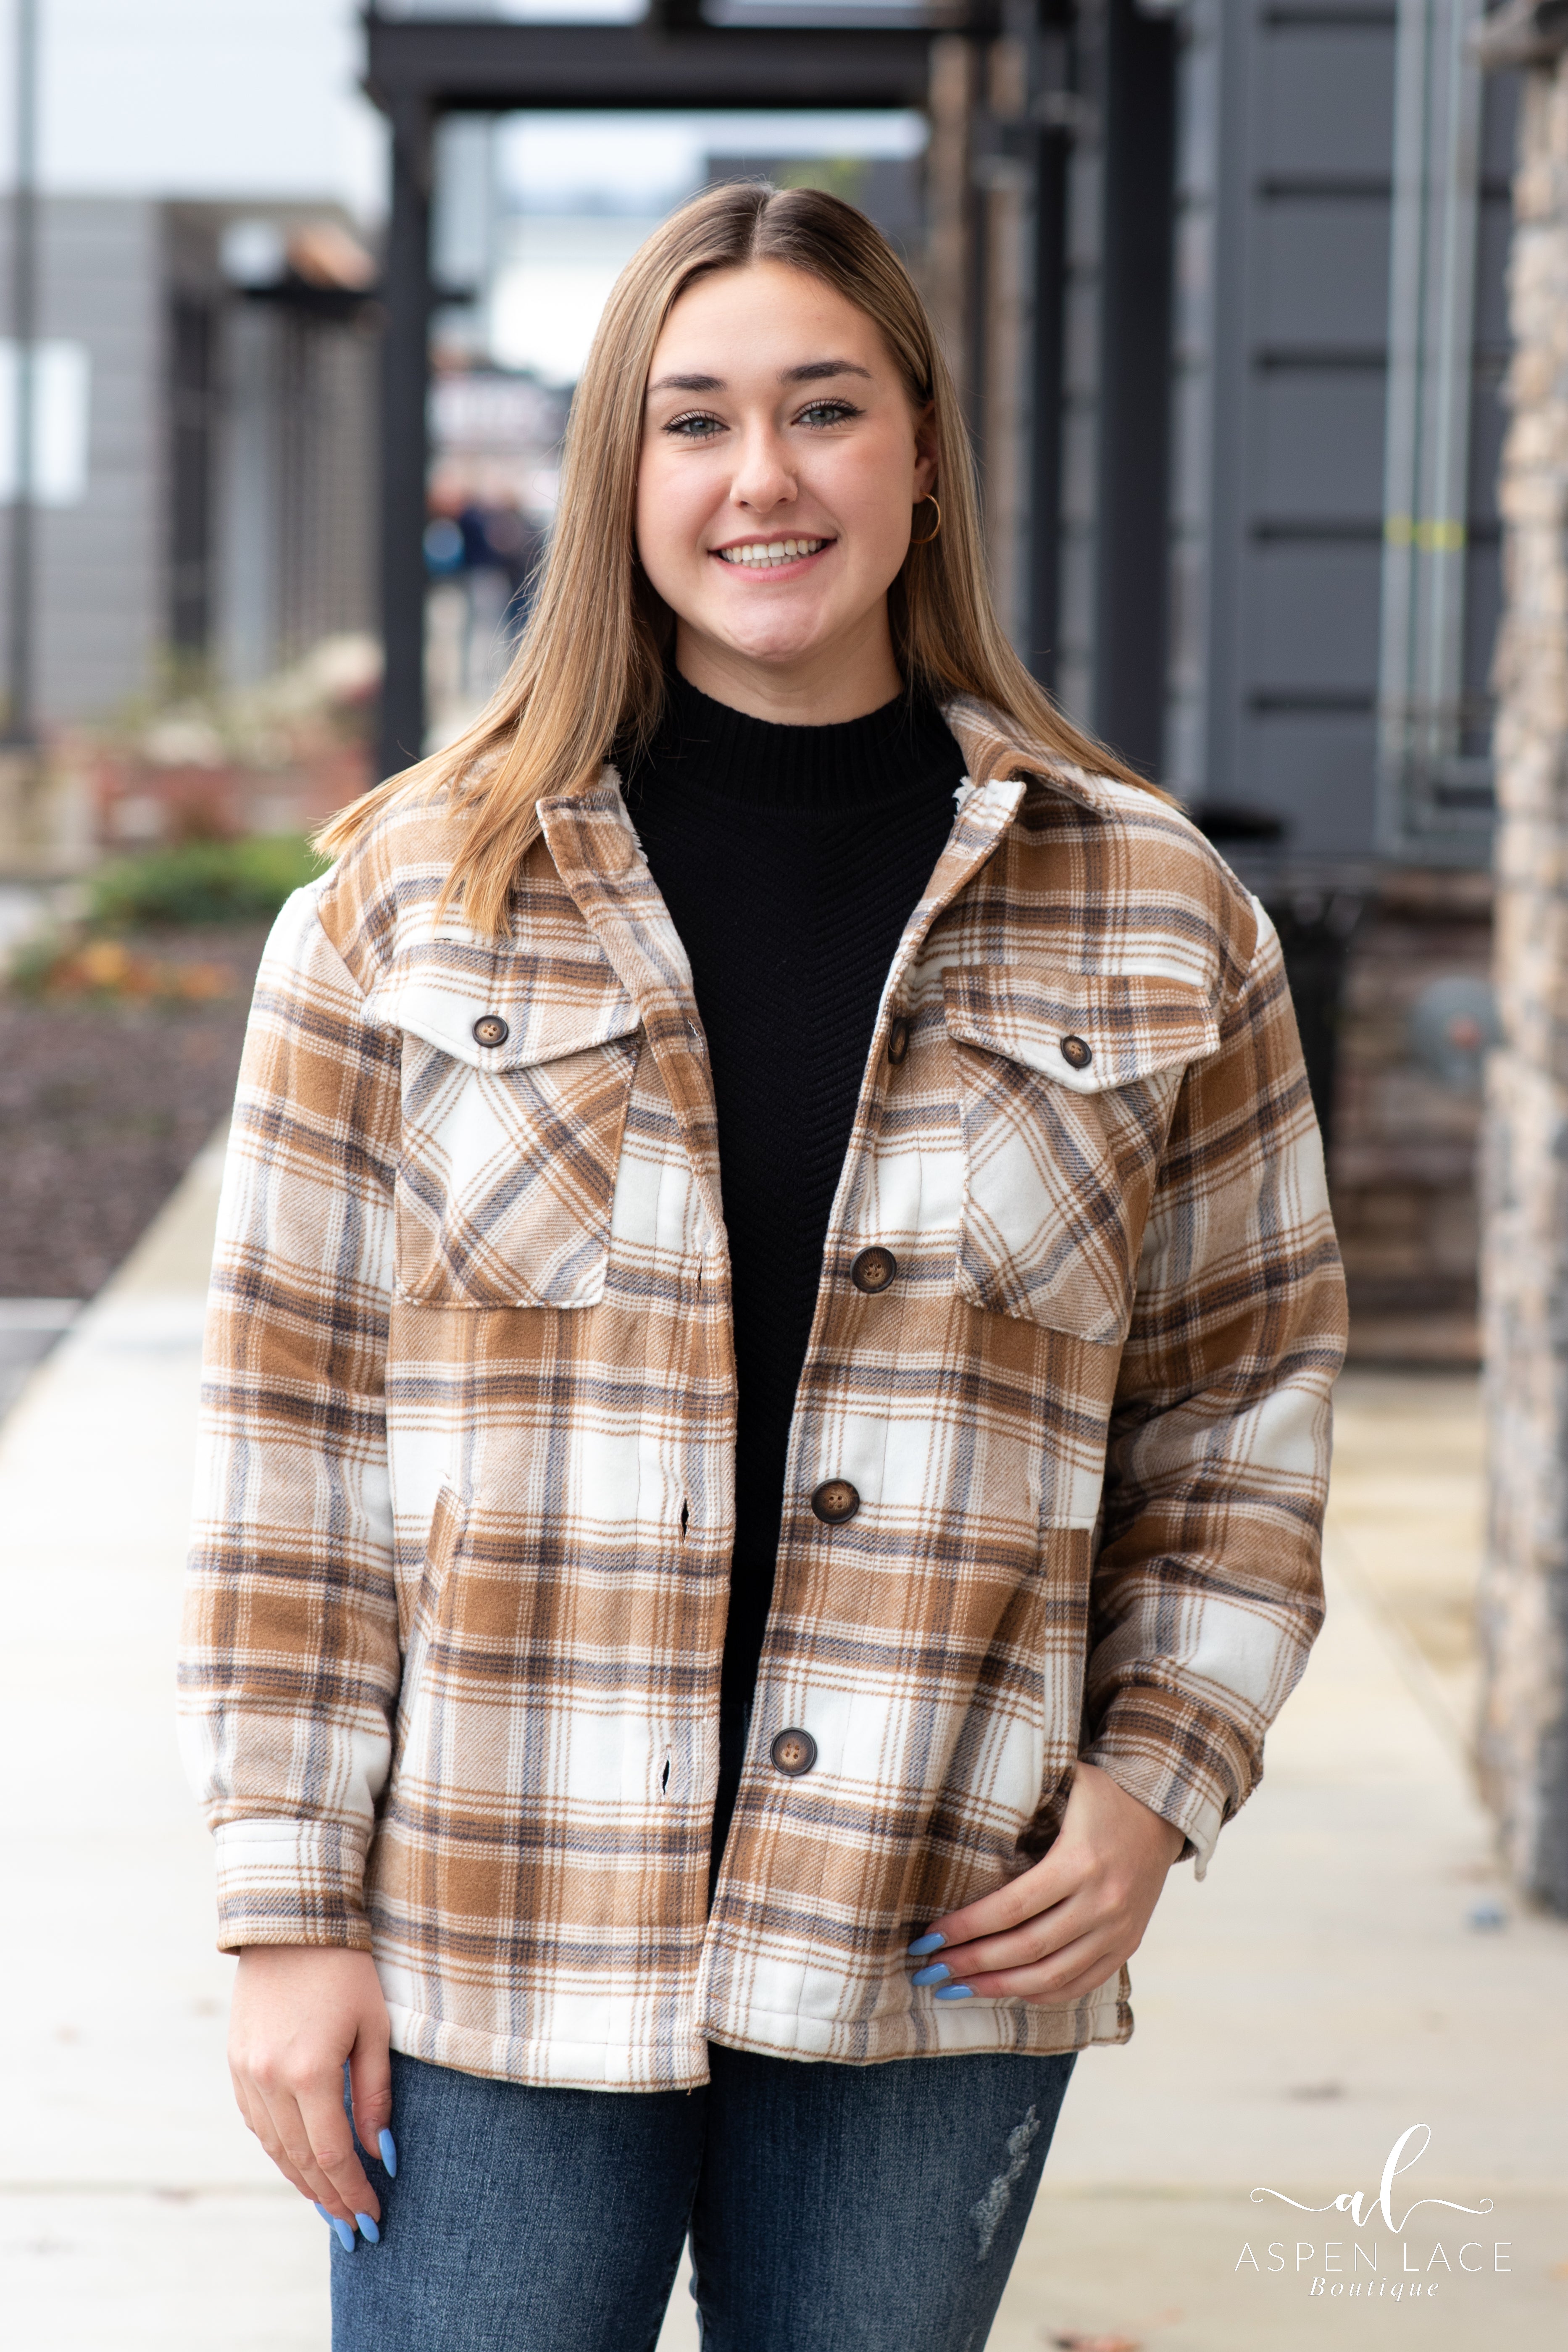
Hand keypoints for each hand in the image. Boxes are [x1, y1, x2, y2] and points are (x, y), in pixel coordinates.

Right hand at [229, 1945, 393, 2242]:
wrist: (292, 1922)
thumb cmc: (346, 1969)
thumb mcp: (374, 2027)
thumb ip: (376, 2094)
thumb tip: (380, 2151)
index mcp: (309, 2072)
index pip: (333, 2154)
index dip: (353, 2190)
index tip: (373, 2216)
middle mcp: (269, 2079)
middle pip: (301, 2159)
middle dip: (330, 2197)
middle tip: (354, 2227)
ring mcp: (246, 2072)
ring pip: (273, 2146)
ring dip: (301, 2179)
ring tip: (329, 2204)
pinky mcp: (236, 2062)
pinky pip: (256, 2121)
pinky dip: (278, 2147)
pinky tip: (299, 2160)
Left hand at [906, 1761, 1184, 2005]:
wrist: (1165, 1811)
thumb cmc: (1103, 1793)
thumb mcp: (1066, 1782)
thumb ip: (1023, 1799)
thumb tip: (960, 1808)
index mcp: (1081, 1861)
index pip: (1013, 1907)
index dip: (967, 1927)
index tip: (928, 1936)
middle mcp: (1104, 1902)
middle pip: (1028, 1947)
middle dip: (972, 1963)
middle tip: (929, 1968)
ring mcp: (1119, 1930)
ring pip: (1052, 1975)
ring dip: (999, 1987)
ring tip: (955, 1987)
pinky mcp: (1127, 1945)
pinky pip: (1080, 1983)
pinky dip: (1040, 1992)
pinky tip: (1005, 1991)